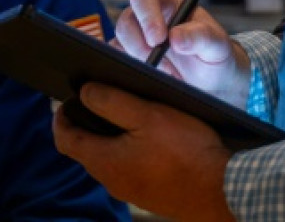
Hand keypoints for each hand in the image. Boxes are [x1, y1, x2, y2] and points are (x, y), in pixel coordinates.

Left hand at [54, 82, 234, 221]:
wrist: (222, 191)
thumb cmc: (186, 152)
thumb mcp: (147, 115)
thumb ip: (112, 102)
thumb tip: (84, 92)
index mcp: (104, 161)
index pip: (65, 139)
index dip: (62, 116)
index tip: (69, 98)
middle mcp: (112, 181)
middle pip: (86, 149)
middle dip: (88, 123)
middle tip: (103, 98)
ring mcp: (132, 190)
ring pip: (110, 159)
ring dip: (112, 136)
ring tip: (131, 112)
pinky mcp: (151, 193)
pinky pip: (130, 169)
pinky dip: (131, 150)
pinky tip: (152, 137)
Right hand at [112, 0, 250, 106]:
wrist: (213, 82)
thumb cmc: (215, 55)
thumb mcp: (217, 45)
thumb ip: (201, 37)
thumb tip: (176, 37)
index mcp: (167, 3)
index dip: (147, 15)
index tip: (158, 39)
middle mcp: (147, 18)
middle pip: (126, 21)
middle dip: (140, 44)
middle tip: (160, 63)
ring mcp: (136, 38)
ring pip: (119, 43)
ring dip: (139, 61)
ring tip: (168, 73)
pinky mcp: (129, 58)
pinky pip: (117, 61)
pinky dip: (132, 71)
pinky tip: (154, 77)